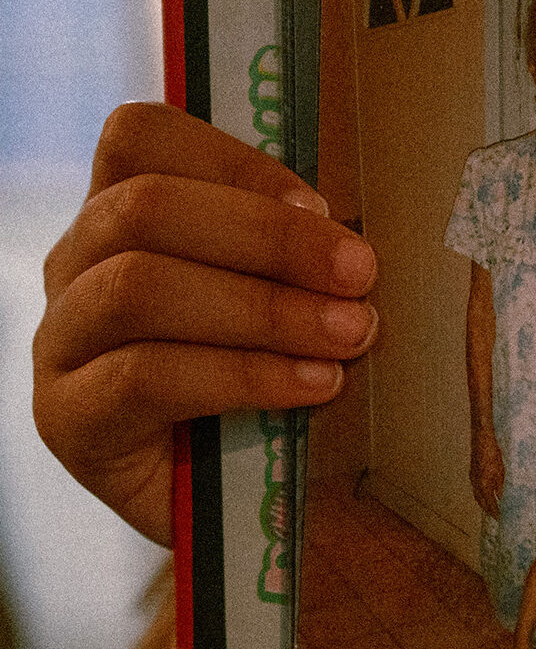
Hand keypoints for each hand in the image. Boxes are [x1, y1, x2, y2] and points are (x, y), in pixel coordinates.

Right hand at [34, 104, 376, 545]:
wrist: (240, 509)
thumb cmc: (273, 388)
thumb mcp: (292, 306)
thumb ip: (302, 261)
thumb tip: (351, 245)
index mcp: (122, 217)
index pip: (140, 139)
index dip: (236, 162)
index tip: (326, 208)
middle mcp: (76, 268)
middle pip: (144, 208)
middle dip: (268, 238)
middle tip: (362, 275)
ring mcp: (60, 343)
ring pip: (139, 287)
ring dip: (263, 308)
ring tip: (350, 334)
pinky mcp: (68, 419)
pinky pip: (145, 377)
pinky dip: (244, 375)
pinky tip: (314, 385)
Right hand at [470, 427, 504, 516]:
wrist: (482, 437)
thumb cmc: (493, 451)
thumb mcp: (501, 470)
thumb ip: (501, 486)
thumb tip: (502, 498)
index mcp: (483, 484)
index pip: (489, 503)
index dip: (495, 511)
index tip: (501, 518)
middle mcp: (476, 483)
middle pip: (481, 502)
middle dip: (488, 510)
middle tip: (496, 516)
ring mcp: (473, 477)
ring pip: (478, 495)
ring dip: (484, 503)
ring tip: (492, 508)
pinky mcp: (473, 472)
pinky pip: (477, 488)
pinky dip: (482, 494)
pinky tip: (488, 493)